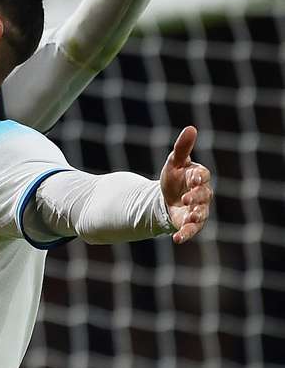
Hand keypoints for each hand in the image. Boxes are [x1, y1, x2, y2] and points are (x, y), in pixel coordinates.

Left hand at [160, 126, 212, 243]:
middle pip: (204, 195)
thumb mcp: (175, 161)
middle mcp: (202, 194)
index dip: (198, 177)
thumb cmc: (174, 176)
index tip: (193, 177)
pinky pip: (191, 230)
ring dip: (196, 216)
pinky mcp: (189, 223)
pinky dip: (186, 235)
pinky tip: (177, 239)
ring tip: (190, 218)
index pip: (202, 176)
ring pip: (201, 214)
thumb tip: (191, 128)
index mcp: (198, 177)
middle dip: (197, 197)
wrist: (165, 197)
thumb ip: (183, 147)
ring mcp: (197, 210)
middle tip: (187, 197)